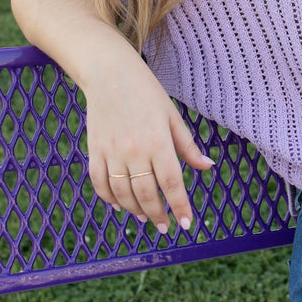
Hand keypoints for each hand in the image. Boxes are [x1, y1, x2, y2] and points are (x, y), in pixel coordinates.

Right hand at [84, 62, 213, 234]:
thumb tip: (207, 167)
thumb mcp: (172, 116)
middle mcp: (135, 151)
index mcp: (159, 142)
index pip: (172, 183)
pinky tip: (119, 205)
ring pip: (122, 193)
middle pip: (146, 194)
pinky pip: (99, 182)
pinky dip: (108, 198)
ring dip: (135, 210)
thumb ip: (188, 145)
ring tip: (145, 217)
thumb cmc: (146, 93)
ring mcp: (112, 152)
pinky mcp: (95, 150)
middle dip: (158, 215)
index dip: (180, 206)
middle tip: (164, 227)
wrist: (110, 74)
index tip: (186, 223)